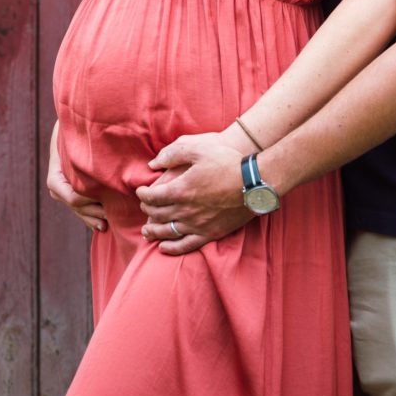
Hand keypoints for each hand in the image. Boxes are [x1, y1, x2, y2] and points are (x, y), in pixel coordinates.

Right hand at [47, 120, 107, 233]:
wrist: (68, 127)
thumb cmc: (73, 132)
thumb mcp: (75, 140)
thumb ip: (83, 151)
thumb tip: (100, 161)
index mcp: (55, 178)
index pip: (73, 197)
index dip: (90, 200)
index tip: (108, 197)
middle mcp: (57, 189)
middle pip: (77, 207)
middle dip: (94, 212)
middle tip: (112, 214)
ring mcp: (62, 193)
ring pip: (78, 211)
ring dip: (92, 218)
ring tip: (107, 225)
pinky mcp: (70, 194)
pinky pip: (80, 209)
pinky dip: (90, 217)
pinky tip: (102, 225)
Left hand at [136, 132, 250, 252]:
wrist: (254, 183)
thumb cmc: (226, 162)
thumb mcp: (198, 148)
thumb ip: (172, 154)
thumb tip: (153, 163)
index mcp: (180, 190)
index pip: (152, 197)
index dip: (143, 194)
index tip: (141, 190)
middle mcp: (185, 211)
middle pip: (157, 215)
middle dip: (147, 210)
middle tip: (144, 206)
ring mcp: (197, 225)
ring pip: (168, 232)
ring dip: (153, 231)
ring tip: (146, 230)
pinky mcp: (210, 234)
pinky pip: (185, 245)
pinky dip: (171, 248)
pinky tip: (164, 247)